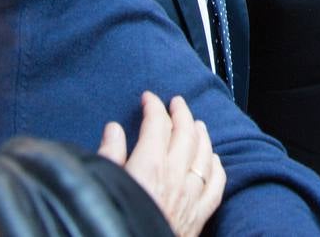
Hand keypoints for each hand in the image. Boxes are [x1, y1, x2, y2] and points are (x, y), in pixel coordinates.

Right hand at [98, 92, 225, 236]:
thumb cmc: (114, 221)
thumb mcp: (103, 183)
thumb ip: (110, 155)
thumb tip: (113, 129)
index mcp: (150, 165)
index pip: (157, 123)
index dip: (153, 106)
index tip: (148, 98)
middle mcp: (175, 175)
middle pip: (185, 132)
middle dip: (181, 113)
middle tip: (176, 102)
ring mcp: (191, 195)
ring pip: (204, 153)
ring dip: (201, 134)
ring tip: (197, 123)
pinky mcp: (199, 215)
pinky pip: (216, 184)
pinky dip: (216, 166)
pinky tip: (213, 158)